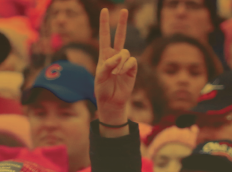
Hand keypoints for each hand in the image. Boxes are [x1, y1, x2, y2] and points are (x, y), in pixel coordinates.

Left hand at [95, 8, 136, 126]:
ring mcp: (124, 62)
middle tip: (124, 10)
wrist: (111, 102)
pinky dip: (126, 66)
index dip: (104, 24)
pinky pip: (131, 61)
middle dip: (122, 24)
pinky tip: (122, 73)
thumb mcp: (99, 77)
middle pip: (120, 37)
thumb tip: (119, 55)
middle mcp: (115, 57)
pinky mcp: (132, 69)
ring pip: (125, 52)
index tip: (105, 11)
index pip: (104, 37)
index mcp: (104, 56)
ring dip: (120, 62)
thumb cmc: (102, 89)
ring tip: (116, 73)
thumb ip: (107, 64)